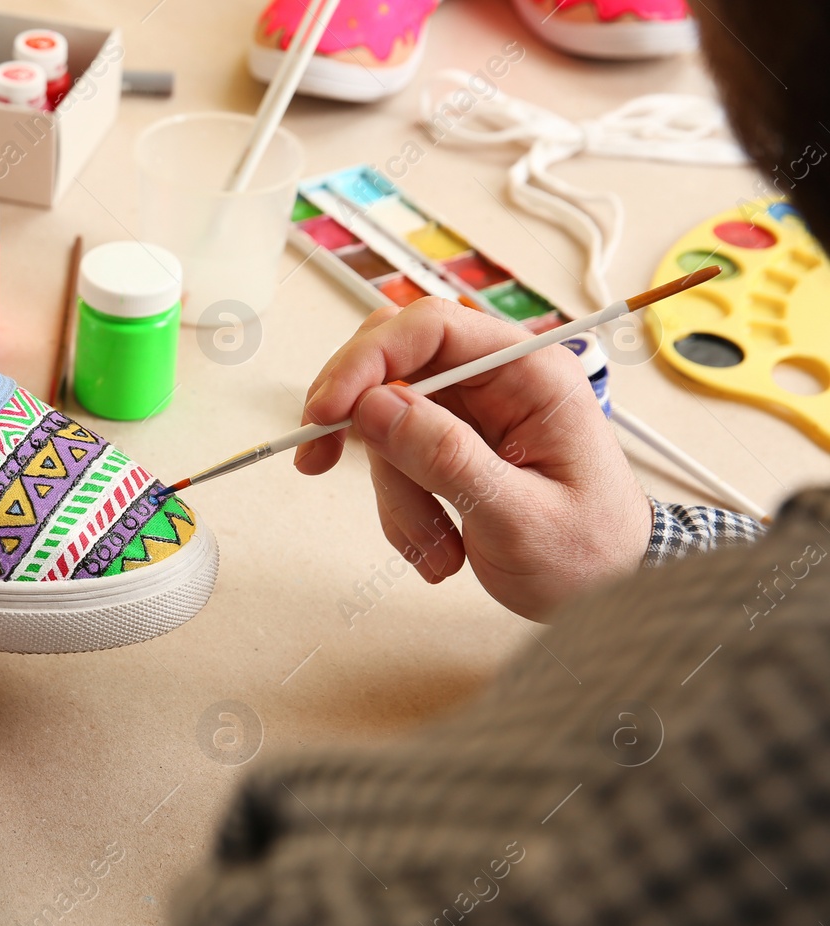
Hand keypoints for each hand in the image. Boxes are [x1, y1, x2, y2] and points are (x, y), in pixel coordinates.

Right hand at [294, 299, 650, 620]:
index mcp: (531, 374)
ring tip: (436, 544)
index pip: (430, 328)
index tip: (325, 410)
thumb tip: (377, 406)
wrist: (613, 591)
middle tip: (319, 459)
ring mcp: (474, 414)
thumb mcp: (519, 516)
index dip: (366, 360)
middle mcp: (499, 381)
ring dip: (394, 492)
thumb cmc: (591, 555)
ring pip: (386, 423)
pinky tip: (438, 544)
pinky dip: (400, 508)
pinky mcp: (453, 445)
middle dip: (355, 418)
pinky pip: (395, 461)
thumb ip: (448, 457)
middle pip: (394, 364)